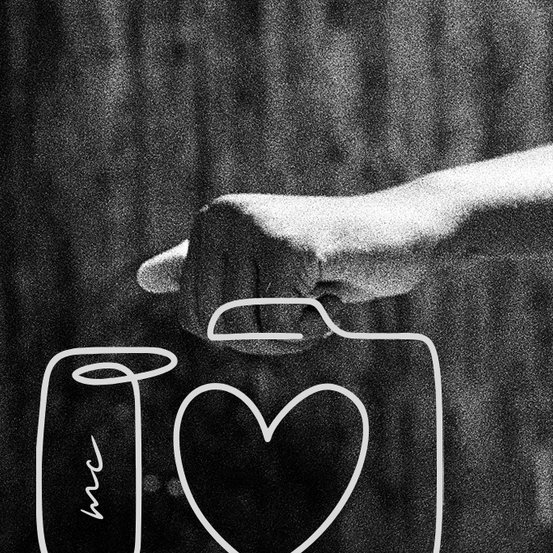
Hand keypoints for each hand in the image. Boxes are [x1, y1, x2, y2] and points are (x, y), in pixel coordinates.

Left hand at [136, 187, 460, 354]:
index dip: (240, 331)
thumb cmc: (338, 256)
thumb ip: (211, 270)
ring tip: (322, 293)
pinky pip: (280, 321)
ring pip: (243, 327)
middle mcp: (225, 216)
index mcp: (213, 220)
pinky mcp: (291, 245)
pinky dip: (314, 321)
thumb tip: (143, 277)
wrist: (408, 233)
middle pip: (214, 325)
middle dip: (266, 336)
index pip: (192, 316)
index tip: (281, 300)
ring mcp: (257, 227)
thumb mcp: (267, 266)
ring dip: (290, 332)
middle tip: (308, 305)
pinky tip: (337, 286)